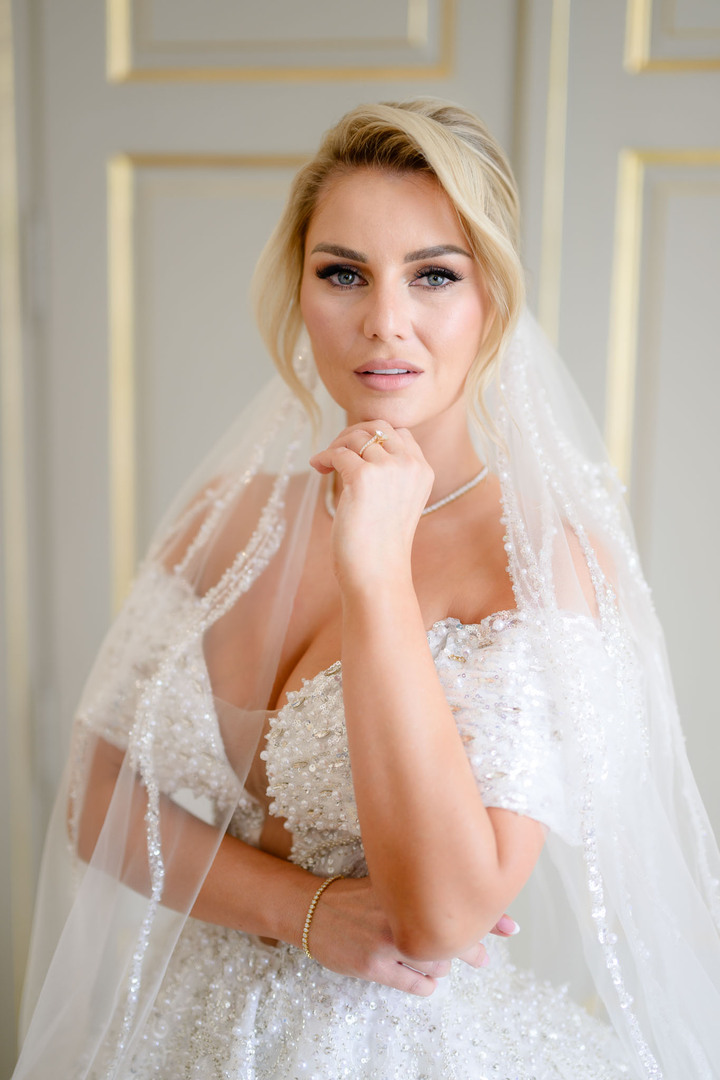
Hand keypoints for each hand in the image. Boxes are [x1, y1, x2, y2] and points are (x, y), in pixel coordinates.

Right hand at [306, 876, 517, 996]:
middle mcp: (398, 911)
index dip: (486, 915)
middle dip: (471, 948)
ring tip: (430, 957)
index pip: (454, 901)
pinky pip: (417, 984)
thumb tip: (461, 897)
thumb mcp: (386, 883)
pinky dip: (425, 983)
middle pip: (451, 935)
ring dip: (439, 963)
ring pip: (436, 962)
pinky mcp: (373, 966)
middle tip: (483, 957)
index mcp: (404, 887)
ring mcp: (385, 940)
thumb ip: (421, 890)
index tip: (511, 925)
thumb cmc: (352, 895)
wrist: (309, 909)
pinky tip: (422, 978)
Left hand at [310, 421, 433, 586]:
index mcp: (423, 471)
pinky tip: (317, 468)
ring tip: (325, 465)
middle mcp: (410, 465)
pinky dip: (324, 457)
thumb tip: (356, 444)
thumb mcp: (396, 501)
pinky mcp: (363, 477)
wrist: (378, 575)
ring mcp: (388, 469)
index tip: (356, 453)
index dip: (374, 437)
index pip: (400, 433)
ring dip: (335, 446)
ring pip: (355, 437)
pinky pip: (338, 452)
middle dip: (353, 434)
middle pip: (378, 427)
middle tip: (336, 453)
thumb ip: (389, 473)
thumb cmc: (381, 545)